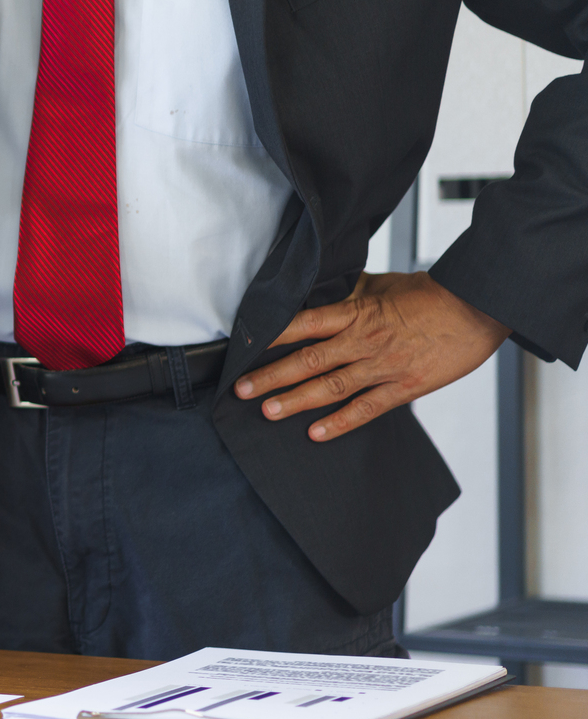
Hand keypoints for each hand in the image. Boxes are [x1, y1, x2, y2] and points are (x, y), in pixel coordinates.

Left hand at [232, 271, 509, 441]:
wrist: (479, 306)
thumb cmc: (430, 293)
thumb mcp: (382, 285)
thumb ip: (348, 293)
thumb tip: (317, 292)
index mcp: (356, 312)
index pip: (303, 323)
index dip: (271, 336)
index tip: (244, 348)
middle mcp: (364, 340)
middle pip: (308, 359)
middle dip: (271, 375)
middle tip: (240, 390)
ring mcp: (384, 365)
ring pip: (332, 386)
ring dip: (297, 400)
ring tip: (268, 411)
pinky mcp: (406, 385)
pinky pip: (368, 408)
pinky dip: (341, 422)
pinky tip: (316, 433)